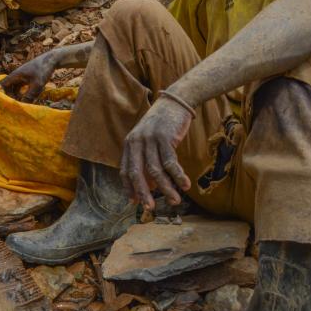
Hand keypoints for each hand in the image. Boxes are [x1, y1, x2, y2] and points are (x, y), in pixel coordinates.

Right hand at [0, 52, 57, 101]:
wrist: (51, 60)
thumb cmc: (43, 70)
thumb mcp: (37, 85)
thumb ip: (29, 96)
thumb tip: (21, 106)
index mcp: (15, 75)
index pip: (1, 85)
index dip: (0, 93)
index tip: (3, 102)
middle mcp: (15, 76)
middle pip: (6, 88)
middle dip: (8, 96)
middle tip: (12, 106)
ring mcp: (20, 77)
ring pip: (13, 88)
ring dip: (15, 96)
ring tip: (18, 104)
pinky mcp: (26, 78)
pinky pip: (19, 87)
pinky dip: (20, 93)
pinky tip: (26, 99)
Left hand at [119, 96, 192, 210]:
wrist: (174, 103)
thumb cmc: (162, 125)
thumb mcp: (148, 140)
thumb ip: (146, 159)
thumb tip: (149, 185)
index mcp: (129, 144)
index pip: (125, 170)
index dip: (129, 187)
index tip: (135, 201)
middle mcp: (136, 142)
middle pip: (137, 172)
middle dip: (143, 192)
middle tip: (150, 208)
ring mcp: (149, 139)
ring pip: (155, 170)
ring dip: (166, 188)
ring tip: (175, 200)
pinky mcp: (164, 137)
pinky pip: (170, 162)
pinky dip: (177, 176)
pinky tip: (185, 185)